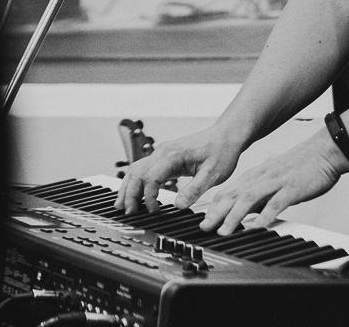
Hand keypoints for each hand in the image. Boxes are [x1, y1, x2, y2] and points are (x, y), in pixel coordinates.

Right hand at [115, 122, 239, 213]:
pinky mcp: (165, 156)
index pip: (151, 178)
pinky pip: (143, 168)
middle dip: (129, 194)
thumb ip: (195, 190)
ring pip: (136, 169)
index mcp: (173, 154)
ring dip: (128, 187)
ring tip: (122, 206)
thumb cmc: (221, 151)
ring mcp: (162, 152)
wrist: (226, 135)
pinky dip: (135, 181)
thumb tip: (178, 205)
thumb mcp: (213, 174)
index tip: (155, 211)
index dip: (149, 197)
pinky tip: (133, 193)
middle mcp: (163, 151)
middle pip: (137, 173)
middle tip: (128, 213)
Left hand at [197, 126, 348, 234]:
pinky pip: (276, 203)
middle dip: (217, 212)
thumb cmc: (302, 166)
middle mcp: (263, 177)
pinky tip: (257, 226)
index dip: (214, 206)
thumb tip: (246, 211)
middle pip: (235, 194)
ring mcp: (276, 182)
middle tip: (204, 228)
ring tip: (225, 231)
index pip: (230, 190)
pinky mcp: (292, 188)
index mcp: (258, 175)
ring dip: (235, 215)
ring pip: (250, 198)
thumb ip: (261, 192)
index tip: (202, 220)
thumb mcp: (275, 177)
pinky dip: (264, 215)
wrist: (325, 151)